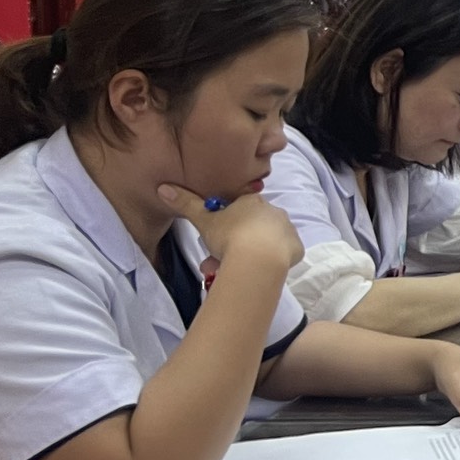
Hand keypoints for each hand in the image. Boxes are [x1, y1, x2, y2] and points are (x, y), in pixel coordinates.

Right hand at [169, 186, 301, 278]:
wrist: (258, 258)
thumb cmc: (230, 235)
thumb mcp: (204, 220)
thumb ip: (185, 203)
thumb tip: (163, 187)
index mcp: (252, 202)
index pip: (237, 211)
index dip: (223, 227)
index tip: (214, 241)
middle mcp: (273, 212)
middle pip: (249, 229)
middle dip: (232, 246)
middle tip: (216, 263)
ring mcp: (287, 230)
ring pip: (264, 243)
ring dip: (247, 256)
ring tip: (231, 272)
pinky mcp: (296, 249)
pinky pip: (282, 255)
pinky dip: (269, 262)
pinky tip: (257, 270)